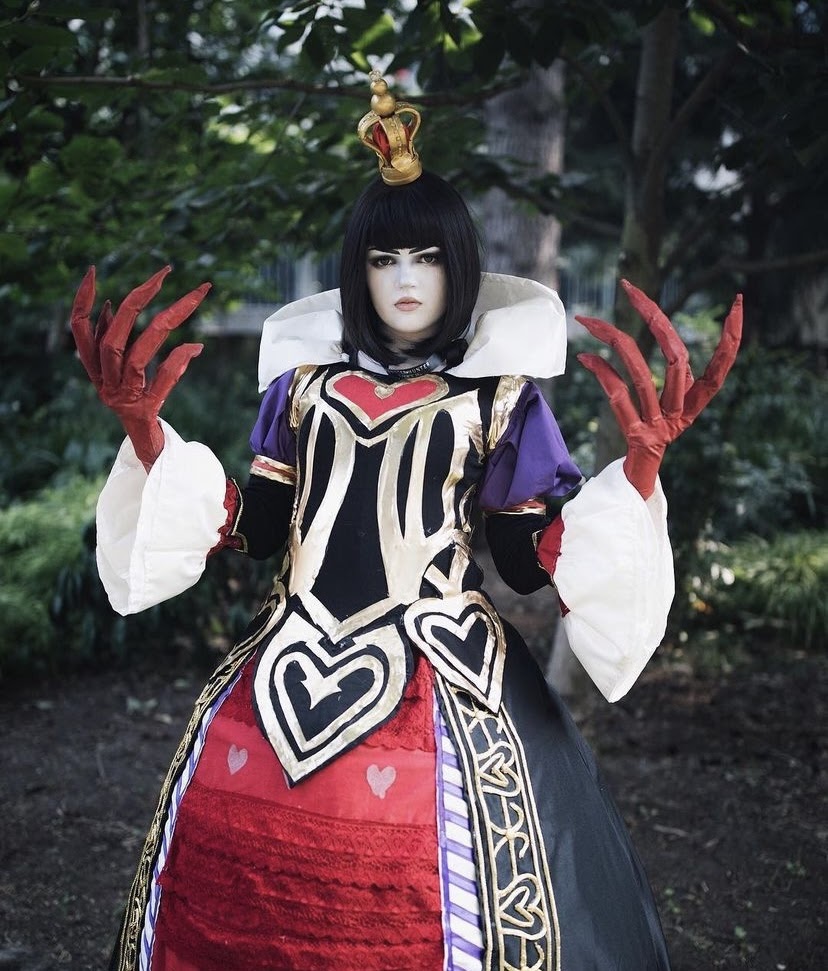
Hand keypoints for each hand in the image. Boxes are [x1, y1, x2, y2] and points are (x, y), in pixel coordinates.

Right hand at [70, 266, 209, 469]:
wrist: (146, 442)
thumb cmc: (138, 401)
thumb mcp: (125, 371)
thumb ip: (120, 341)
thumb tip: (117, 305)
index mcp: (95, 369)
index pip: (80, 330)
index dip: (82, 301)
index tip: (93, 271)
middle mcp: (105, 382)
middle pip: (113, 338)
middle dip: (138, 302)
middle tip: (164, 274)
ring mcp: (124, 396)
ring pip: (137, 355)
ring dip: (165, 323)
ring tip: (192, 298)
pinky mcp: (145, 409)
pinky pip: (161, 380)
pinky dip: (178, 360)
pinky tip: (196, 347)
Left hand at [575, 279, 741, 498]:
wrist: (638, 476)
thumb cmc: (652, 431)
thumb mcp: (669, 401)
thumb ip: (674, 374)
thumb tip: (664, 331)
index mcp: (695, 402)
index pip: (721, 366)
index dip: (733, 338)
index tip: (739, 302)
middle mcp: (682, 412)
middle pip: (677, 358)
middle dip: (654, 317)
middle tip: (630, 287)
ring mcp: (659, 425)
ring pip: (642, 375)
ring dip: (614, 341)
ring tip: (589, 320)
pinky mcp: (635, 436)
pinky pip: (619, 397)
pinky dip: (601, 373)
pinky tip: (585, 356)